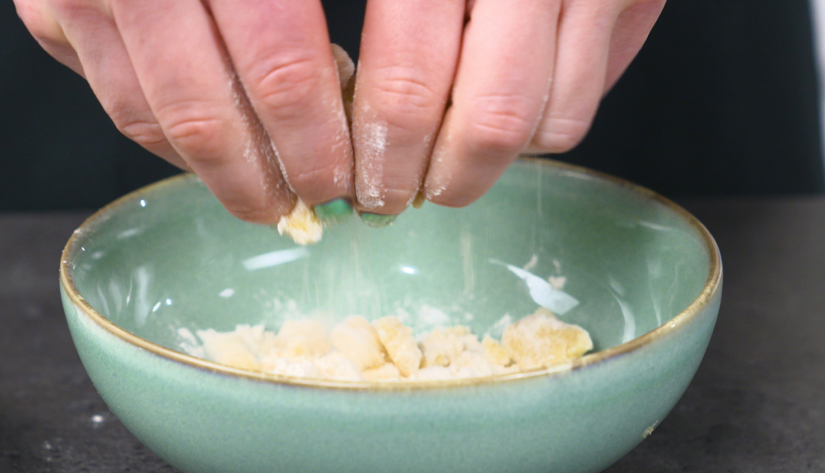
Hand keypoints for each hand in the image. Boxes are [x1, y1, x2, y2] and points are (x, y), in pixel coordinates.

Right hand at [14, 0, 354, 223]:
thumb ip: (349, 18)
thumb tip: (368, 104)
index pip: (282, 68)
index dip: (320, 139)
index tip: (358, 177)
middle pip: (211, 114)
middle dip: (274, 174)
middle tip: (318, 201)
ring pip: (159, 122)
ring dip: (224, 173)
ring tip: (273, 191)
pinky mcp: (52, 11)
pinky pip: (123, 105)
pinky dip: (177, 144)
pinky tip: (221, 153)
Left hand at [351, 0, 665, 216]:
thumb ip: (350, 27)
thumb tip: (316, 111)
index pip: (405, 87)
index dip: (379, 154)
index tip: (357, 184)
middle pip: (486, 121)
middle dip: (437, 178)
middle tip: (401, 192)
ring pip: (544, 125)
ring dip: (487, 158)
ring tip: (447, 152)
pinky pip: (584, 100)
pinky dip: (538, 125)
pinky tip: (501, 103)